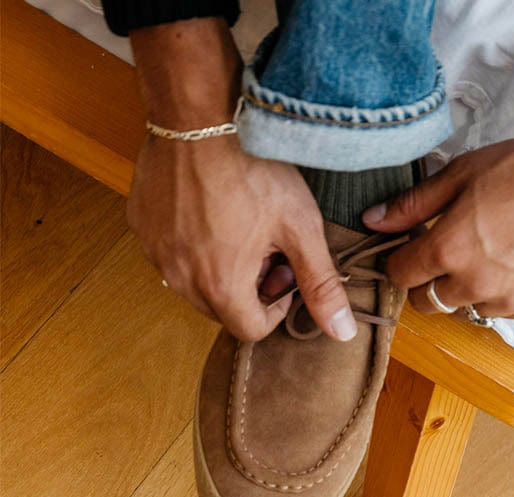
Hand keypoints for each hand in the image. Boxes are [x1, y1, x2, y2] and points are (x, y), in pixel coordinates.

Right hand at [128, 18, 355, 342]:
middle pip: (222, 310)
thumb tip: (344, 334)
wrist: (198, 115)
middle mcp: (179, 278)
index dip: (276, 309)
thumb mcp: (300, 229)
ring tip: (240, 227)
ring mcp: (155, 251)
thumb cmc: (254, 171)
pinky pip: (170, 254)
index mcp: (220, 287)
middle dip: (249, 290)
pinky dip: (192, 246)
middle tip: (266, 247)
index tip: (285, 273)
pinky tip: (211, 210)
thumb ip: (321, 285)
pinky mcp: (140, 225)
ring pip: (194, 284)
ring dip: (220, 269)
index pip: (251, 330)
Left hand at [363, 95, 513, 319]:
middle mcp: (475, 285)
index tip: (410, 247)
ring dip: (468, 287)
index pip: (400, 276)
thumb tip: (374, 221)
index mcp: (448, 251)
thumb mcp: (463, 174)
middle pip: (428, 303)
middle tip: (448, 250)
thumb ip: (413, 205)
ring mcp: (509, 302)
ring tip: (491, 250)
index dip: (400, 260)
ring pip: (468, 307)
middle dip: (429, 281)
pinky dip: (503, 291)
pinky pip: (505, 309)